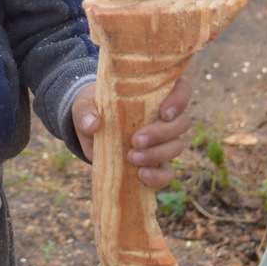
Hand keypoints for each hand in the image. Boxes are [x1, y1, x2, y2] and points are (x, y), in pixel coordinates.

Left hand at [71, 74, 191, 189]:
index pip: (182, 88)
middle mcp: (163, 116)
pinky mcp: (154, 163)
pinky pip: (167, 173)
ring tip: (132, 157)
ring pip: (176, 147)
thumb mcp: (84, 104)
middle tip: (135, 140)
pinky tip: (141, 175)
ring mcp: (161, 141)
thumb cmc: (92, 108)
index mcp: (153, 93)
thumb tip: (93, 125)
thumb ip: (86, 111)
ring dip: (157, 154)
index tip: (164, 112)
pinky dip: (158, 177)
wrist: (87, 131)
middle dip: (161, 133)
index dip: (180, 99)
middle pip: (181, 123)